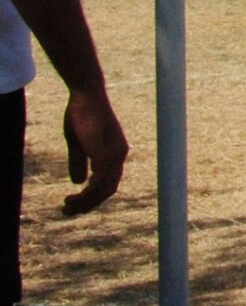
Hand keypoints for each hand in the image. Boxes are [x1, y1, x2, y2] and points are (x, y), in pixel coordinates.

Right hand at [63, 87, 127, 216]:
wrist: (87, 93)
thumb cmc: (82, 115)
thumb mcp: (79, 143)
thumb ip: (80, 162)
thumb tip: (78, 182)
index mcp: (116, 153)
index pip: (109, 184)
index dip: (93, 198)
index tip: (75, 206)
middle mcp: (119, 154)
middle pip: (108, 189)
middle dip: (88, 204)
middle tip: (67, 212)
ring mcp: (113, 150)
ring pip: (104, 185)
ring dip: (86, 199)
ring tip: (66, 205)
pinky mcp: (103, 146)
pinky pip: (100, 173)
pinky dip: (91, 186)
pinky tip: (78, 192)